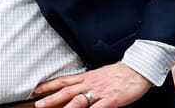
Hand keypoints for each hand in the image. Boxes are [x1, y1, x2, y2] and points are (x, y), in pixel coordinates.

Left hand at [33, 62, 151, 107]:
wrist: (137, 70)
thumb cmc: (119, 73)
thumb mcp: (99, 74)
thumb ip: (88, 81)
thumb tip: (77, 87)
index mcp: (87, 76)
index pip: (64, 80)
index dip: (49, 85)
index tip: (37, 89)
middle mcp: (90, 83)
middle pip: (67, 91)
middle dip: (51, 98)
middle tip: (38, 104)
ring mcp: (99, 92)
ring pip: (78, 100)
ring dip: (64, 107)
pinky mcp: (110, 100)